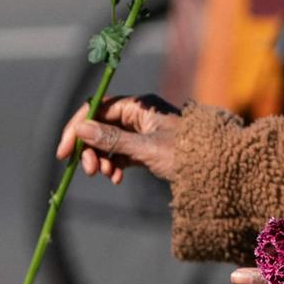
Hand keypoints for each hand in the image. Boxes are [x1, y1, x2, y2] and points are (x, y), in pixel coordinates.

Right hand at [55, 94, 179, 182]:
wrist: (218, 169)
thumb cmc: (187, 154)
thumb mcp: (146, 148)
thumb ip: (112, 139)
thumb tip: (81, 129)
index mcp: (139, 105)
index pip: (97, 108)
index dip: (78, 128)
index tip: (64, 151)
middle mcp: (139, 114)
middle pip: (101, 126)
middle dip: (90, 148)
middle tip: (88, 171)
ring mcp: (143, 131)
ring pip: (109, 141)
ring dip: (102, 158)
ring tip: (108, 176)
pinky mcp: (146, 147)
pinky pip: (121, 153)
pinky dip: (115, 164)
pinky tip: (117, 178)